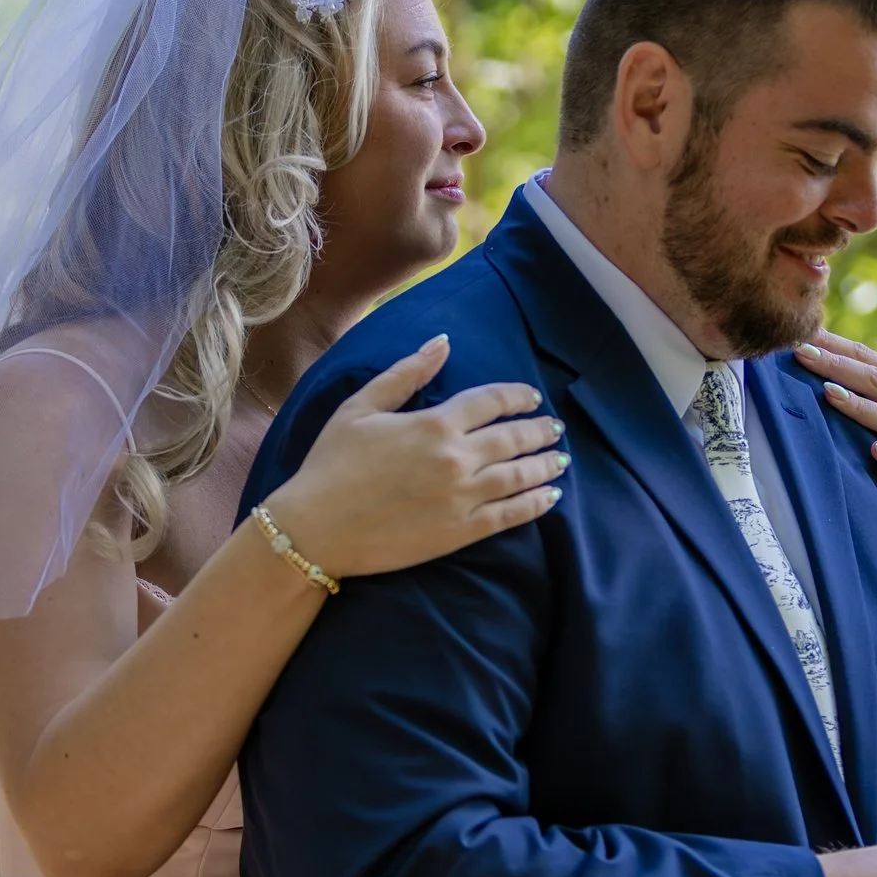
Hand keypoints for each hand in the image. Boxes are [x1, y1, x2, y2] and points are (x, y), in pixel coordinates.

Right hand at [262, 336, 566, 578]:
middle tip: (555, 429)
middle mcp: (456, 458)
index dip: (517, 396)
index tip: (532, 398)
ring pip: (519, 477)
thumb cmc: (331, 464)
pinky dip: (535, 505)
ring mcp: (462, 497)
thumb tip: (442, 343)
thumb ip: (406, 374)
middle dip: (539, 431)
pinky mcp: (460, 533)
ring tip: (560, 460)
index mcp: (434, 423)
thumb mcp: (360, 407)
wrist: (315, 529)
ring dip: (545, 466)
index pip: (491, 402)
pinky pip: (510, 516)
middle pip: (513, 439)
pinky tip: (550, 498)